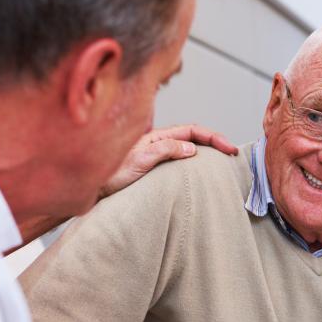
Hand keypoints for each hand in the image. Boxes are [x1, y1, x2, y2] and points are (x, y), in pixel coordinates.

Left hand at [100, 124, 237, 197]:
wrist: (89, 191)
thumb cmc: (108, 176)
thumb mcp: (140, 160)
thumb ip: (165, 150)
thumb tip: (193, 148)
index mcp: (156, 136)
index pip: (192, 130)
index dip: (213, 137)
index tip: (230, 148)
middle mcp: (156, 144)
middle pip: (192, 138)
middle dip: (214, 143)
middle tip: (232, 154)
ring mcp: (155, 157)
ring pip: (186, 151)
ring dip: (205, 154)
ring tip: (221, 164)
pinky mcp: (152, 172)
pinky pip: (179, 165)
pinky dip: (194, 167)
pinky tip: (198, 177)